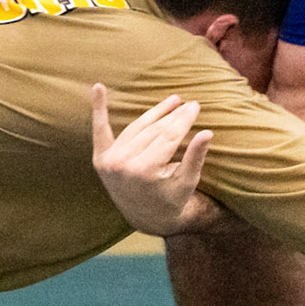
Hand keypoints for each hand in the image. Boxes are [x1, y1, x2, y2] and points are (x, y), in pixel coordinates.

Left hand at [90, 85, 226, 236]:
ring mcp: (109, 161)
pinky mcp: (100, 159)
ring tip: (172, 101)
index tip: (196, 106)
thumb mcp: (187, 181)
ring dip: (154, 113)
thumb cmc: (173, 199)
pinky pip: (100, 130)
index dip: (184, 120)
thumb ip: (195, 157)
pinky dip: (98, 108)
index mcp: (145, 170)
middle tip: (189, 103)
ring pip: (136, 128)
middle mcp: (123, 164)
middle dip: (173, 116)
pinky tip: (97, 87)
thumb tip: (207, 132)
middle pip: (153, 131)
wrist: (147, 218)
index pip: (169, 136)